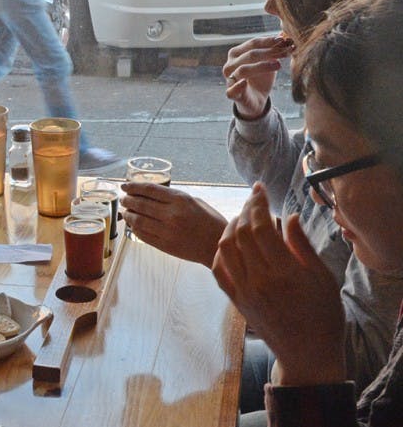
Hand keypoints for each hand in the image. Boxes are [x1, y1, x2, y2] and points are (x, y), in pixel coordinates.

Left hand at [120, 182, 225, 266]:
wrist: (218, 246)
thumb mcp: (195, 202)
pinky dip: (134, 228)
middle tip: (123, 199)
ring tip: (125, 211)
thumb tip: (151, 194)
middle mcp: (172, 214)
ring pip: (138, 220)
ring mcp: (167, 231)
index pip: (149, 190)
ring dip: (128, 214)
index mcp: (180, 200)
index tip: (124, 185)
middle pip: (140, 204)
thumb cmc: (210, 222)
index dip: (133, 186)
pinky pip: (142, 235)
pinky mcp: (164, 245)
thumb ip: (174, 198)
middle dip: (128, 200)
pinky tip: (133, 225)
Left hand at [212, 182, 345, 386]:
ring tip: (243, 217)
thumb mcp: (322, 278)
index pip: (261, 227)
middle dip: (245, 209)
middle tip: (253, 198)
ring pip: (224, 247)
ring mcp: (243, 290)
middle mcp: (258, 280)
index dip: (257, 203)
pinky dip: (220, 250)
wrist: (306, 352)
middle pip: (240, 233)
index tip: (259, 189)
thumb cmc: (322, 314)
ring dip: (231, 226)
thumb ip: (302, 246)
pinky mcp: (235, 299)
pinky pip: (218, 268)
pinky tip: (231, 241)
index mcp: (283, 273)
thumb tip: (288, 216)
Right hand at [222, 35, 293, 118]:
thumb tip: (284, 33)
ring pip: (243, 70)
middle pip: (249, 55)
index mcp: (237, 53)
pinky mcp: (232, 94)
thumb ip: (274, 49)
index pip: (253, 43)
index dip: (269, 41)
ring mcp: (229, 79)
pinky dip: (237, 87)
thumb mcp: (268, 62)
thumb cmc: (261, 78)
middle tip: (286, 52)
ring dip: (261, 66)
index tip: (284, 41)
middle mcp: (230, 65)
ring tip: (278, 65)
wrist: (256, 100)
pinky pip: (231, 91)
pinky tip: (244, 83)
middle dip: (269, 52)